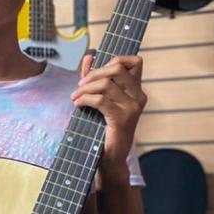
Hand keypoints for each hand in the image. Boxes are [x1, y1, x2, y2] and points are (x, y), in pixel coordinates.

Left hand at [70, 54, 146, 181]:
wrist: (110, 157)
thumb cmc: (104, 128)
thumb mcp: (100, 99)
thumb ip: (95, 78)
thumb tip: (89, 56)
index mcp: (136, 90)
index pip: (135, 61)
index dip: (115, 59)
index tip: (98, 70)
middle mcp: (138, 96)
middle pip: (117, 67)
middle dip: (94, 73)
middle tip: (80, 84)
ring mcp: (132, 108)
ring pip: (105, 84)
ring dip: (84, 88)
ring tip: (75, 97)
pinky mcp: (122, 119)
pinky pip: (100, 100)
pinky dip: (85, 99)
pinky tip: (77, 104)